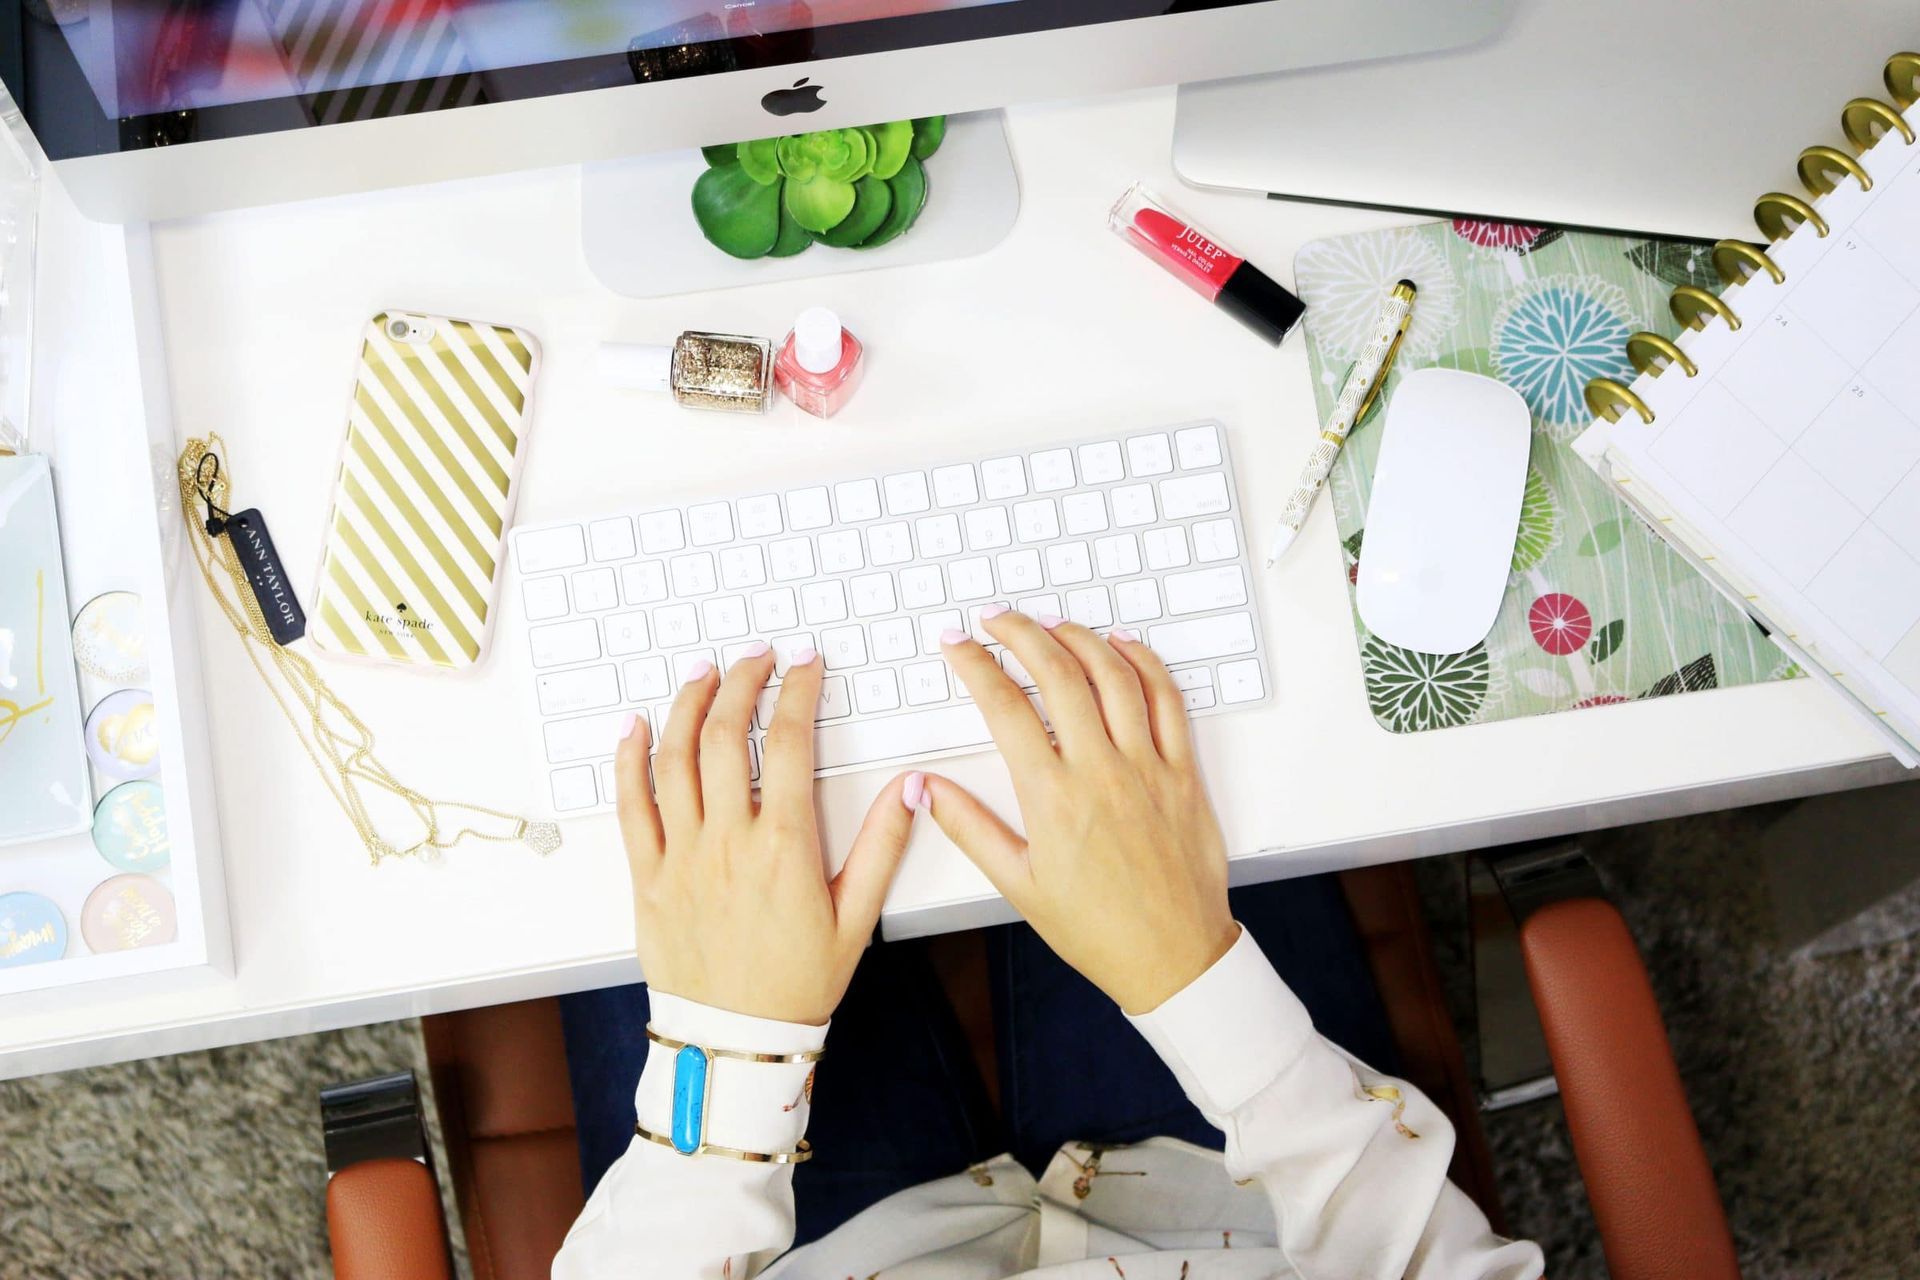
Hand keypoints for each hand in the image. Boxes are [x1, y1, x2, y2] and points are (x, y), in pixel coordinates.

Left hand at [613, 643, 919, 1025]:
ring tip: (703, 673)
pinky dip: (629, 760)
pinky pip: (631, 806)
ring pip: (674, 758)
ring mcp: (681, 856)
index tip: (806, 665)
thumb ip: (883, 844)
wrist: (734, 1040)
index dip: (798, 692)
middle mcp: (727, 841)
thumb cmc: (796, 984)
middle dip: (741, 683)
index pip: (789, 743)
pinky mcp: (648, 876)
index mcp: (783, 846)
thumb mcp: (857, 917)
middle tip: (756, 658)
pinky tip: (636, 727)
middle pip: (725, 735)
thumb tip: (912, 787)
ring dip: (687, 705)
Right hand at [926, 611, 1238, 1013]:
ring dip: (1079, 637)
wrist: (1172, 957)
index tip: (958, 643)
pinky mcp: (1182, 773)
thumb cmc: (1097, 929)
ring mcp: (1147, 767)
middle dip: (1021, 632)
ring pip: (1114, 676)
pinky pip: (1167, 700)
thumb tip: (926, 788)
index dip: (975, 665)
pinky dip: (1144, 663)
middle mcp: (1101, 772)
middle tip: (997, 617)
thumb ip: (969, 827)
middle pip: (1058, 674)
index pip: (1004, 708)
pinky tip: (1122, 645)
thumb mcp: (1019, 884)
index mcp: (1053, 799)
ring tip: (1050, 622)